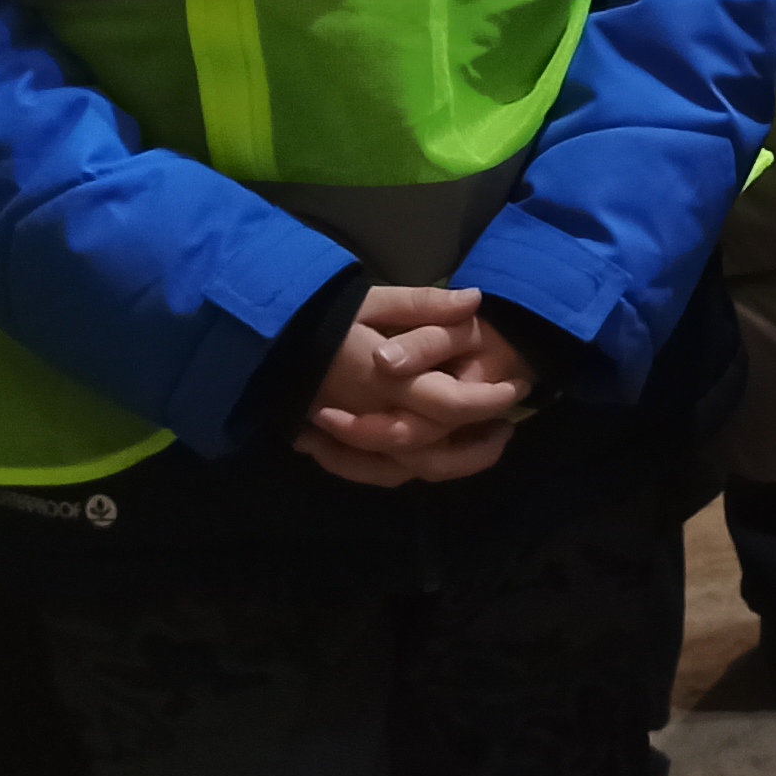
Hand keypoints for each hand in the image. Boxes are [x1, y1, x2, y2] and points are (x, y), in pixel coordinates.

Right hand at [294, 285, 535, 487]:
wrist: (261, 343)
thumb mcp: (372, 300)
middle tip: (508, 422)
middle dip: (479, 443)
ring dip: (454, 465)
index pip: (447, 403)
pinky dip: (410, 472)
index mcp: (383, 381)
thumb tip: (475, 302)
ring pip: (410, 472)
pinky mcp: (336, 450)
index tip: (514, 388)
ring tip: (484, 444)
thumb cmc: (320, 317)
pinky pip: (377, 475)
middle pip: (435, 450)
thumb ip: (424, 304)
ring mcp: (352, 441)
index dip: (486, 401)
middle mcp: (371, 419)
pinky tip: (435, 457)